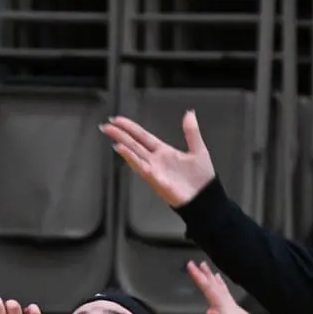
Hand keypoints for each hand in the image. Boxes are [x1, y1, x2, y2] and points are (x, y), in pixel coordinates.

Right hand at [100, 109, 215, 207]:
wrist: (206, 199)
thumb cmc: (201, 179)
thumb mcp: (198, 149)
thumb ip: (191, 132)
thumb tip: (189, 114)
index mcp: (164, 152)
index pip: (143, 137)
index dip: (131, 128)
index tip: (119, 120)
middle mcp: (156, 160)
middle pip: (134, 144)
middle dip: (120, 134)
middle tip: (106, 125)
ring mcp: (154, 169)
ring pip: (134, 153)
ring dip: (122, 142)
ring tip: (111, 134)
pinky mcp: (156, 179)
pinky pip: (141, 167)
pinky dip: (131, 158)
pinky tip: (122, 150)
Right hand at [185, 260, 264, 313]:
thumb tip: (208, 313)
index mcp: (220, 302)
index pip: (206, 286)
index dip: (197, 276)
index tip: (191, 266)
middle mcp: (223, 298)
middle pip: (210, 282)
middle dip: (201, 272)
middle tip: (194, 263)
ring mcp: (226, 299)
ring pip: (215, 283)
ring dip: (209, 274)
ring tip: (204, 266)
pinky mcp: (229, 302)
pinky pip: (222, 288)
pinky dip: (218, 281)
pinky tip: (218, 278)